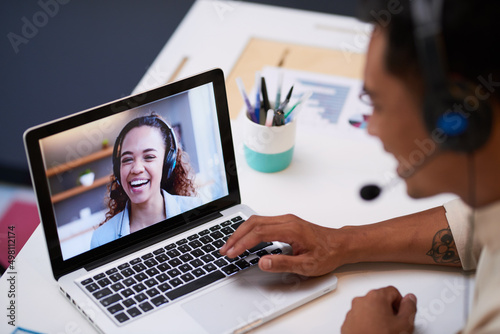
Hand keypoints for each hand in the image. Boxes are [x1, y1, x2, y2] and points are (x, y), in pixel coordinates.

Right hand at [219, 214, 345, 275]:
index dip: (243, 243)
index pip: (259, 233)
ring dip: (241, 232)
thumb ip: (283, 263)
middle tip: (225, 249)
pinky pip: (262, 222)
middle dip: (236, 236)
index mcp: (291, 229)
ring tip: (230, 245)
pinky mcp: (285, 222)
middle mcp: (287, 220)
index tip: (232, 252)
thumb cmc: (327, 253)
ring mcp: (285, 220)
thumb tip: (263, 262)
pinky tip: (244, 239)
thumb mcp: (306, 265)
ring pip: (256, 220)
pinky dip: (249, 230)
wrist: (340, 244)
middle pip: (253, 223)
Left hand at [341, 286, 416, 333]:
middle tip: (395, 324)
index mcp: (375, 296)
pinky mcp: (348, 321)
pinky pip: (360, 317)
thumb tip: (410, 299)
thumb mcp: (404, 324)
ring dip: (378, 316)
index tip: (402, 313)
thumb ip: (409, 307)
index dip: (401, 303)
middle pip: (381, 299)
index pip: (393, 291)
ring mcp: (353, 311)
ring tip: (384, 330)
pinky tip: (374, 332)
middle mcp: (361, 300)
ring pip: (370, 308)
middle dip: (389, 310)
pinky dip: (367, 323)